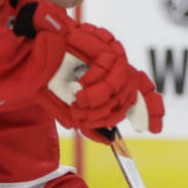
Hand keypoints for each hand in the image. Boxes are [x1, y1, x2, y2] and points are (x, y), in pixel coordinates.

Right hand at [13, 0, 162, 134]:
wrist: (35, 53)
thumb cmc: (52, 78)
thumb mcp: (72, 105)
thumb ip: (91, 120)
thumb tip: (109, 140)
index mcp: (112, 77)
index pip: (142, 92)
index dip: (150, 110)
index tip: (151, 129)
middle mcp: (117, 65)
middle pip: (127, 98)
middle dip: (105, 115)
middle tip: (80, 115)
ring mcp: (114, 54)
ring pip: (118, 89)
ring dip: (96, 103)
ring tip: (78, 102)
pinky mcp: (106, 47)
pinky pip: (108, 76)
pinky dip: (92, 87)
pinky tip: (78, 87)